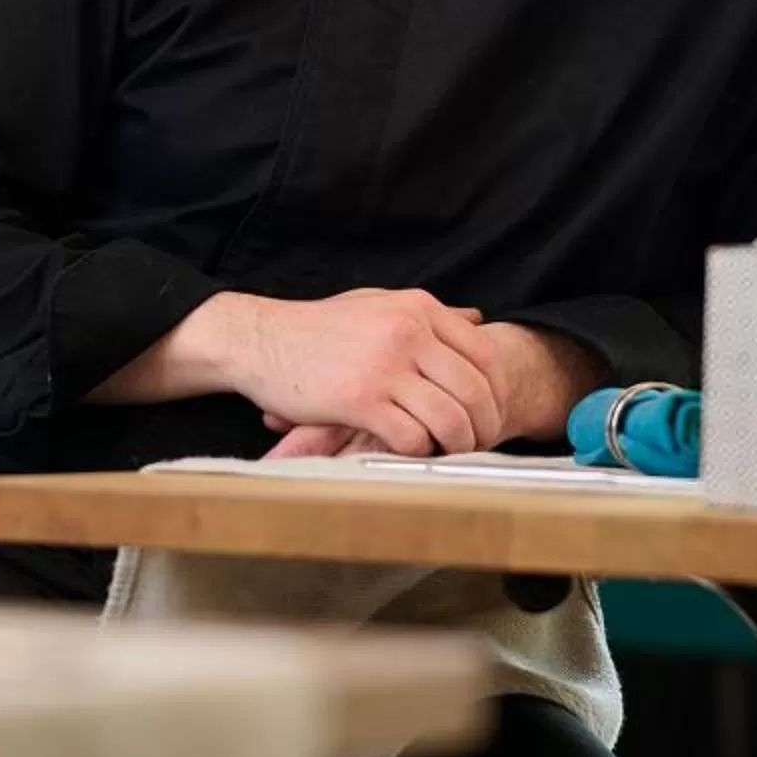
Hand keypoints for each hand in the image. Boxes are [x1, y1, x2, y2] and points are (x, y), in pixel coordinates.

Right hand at [259, 323, 609, 456]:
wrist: (259, 339)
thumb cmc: (317, 326)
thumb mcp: (378, 303)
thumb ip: (429, 314)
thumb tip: (477, 320)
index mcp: (418, 308)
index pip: (485, 354)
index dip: (497, 391)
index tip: (492, 412)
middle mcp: (408, 332)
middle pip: (476, 389)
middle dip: (484, 425)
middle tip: (478, 443)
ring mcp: (385, 366)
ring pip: (450, 418)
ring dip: (457, 444)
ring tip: (449, 453)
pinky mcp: (360, 399)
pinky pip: (411, 436)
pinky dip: (420, 452)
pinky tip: (411, 452)